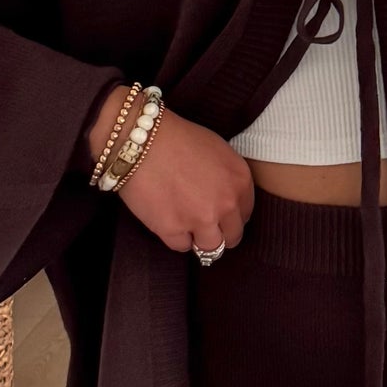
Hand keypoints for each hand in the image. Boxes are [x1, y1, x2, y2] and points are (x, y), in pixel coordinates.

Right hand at [86, 89, 253, 255]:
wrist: (140, 139)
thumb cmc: (177, 138)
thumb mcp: (217, 151)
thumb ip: (229, 179)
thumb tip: (227, 200)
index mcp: (240, 181)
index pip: (245, 214)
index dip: (230, 216)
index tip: (219, 214)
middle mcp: (226, 203)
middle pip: (232, 236)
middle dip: (219, 232)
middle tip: (202, 224)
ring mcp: (201, 219)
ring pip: (210, 248)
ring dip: (199, 239)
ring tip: (185, 224)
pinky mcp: (174, 230)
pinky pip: (181, 246)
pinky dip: (175, 236)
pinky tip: (167, 219)